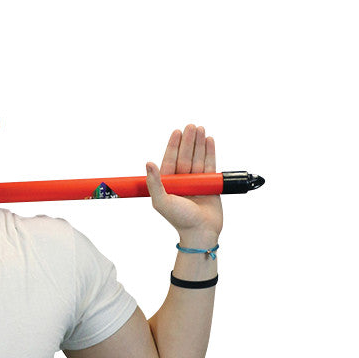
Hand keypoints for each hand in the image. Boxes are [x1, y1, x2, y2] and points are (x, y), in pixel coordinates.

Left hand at [144, 125, 223, 245]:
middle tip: (192, 126)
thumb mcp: (162, 201)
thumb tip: (148, 163)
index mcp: (169, 185)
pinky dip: (210, 152)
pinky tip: (209, 140)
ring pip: (197, 158)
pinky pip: (209, 164)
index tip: (177, 132)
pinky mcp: (209, 184)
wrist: (201, 231)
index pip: (170, 161)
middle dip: (188, 141)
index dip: (173, 146)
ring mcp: (196, 182)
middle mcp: (182, 182)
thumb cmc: (180, 219)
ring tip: (201, 130)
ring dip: (199, 144)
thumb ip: (154, 183)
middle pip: (185, 157)